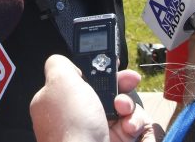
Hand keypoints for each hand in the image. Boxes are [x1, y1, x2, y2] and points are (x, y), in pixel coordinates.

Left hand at [30, 55, 163, 141]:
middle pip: (106, 93)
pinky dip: (136, 126)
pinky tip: (130, 129)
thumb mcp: (60, 81)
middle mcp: (77, 116)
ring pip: (123, 110)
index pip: (81, 80)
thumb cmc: (72, 124)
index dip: (99, 70)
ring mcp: (96, 131)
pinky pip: (133, 128)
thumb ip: (60, 65)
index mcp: (58, 101)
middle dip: (122, 86)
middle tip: (130, 81)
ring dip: (130, 107)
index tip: (114, 64)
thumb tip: (66, 64)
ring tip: (125, 113)